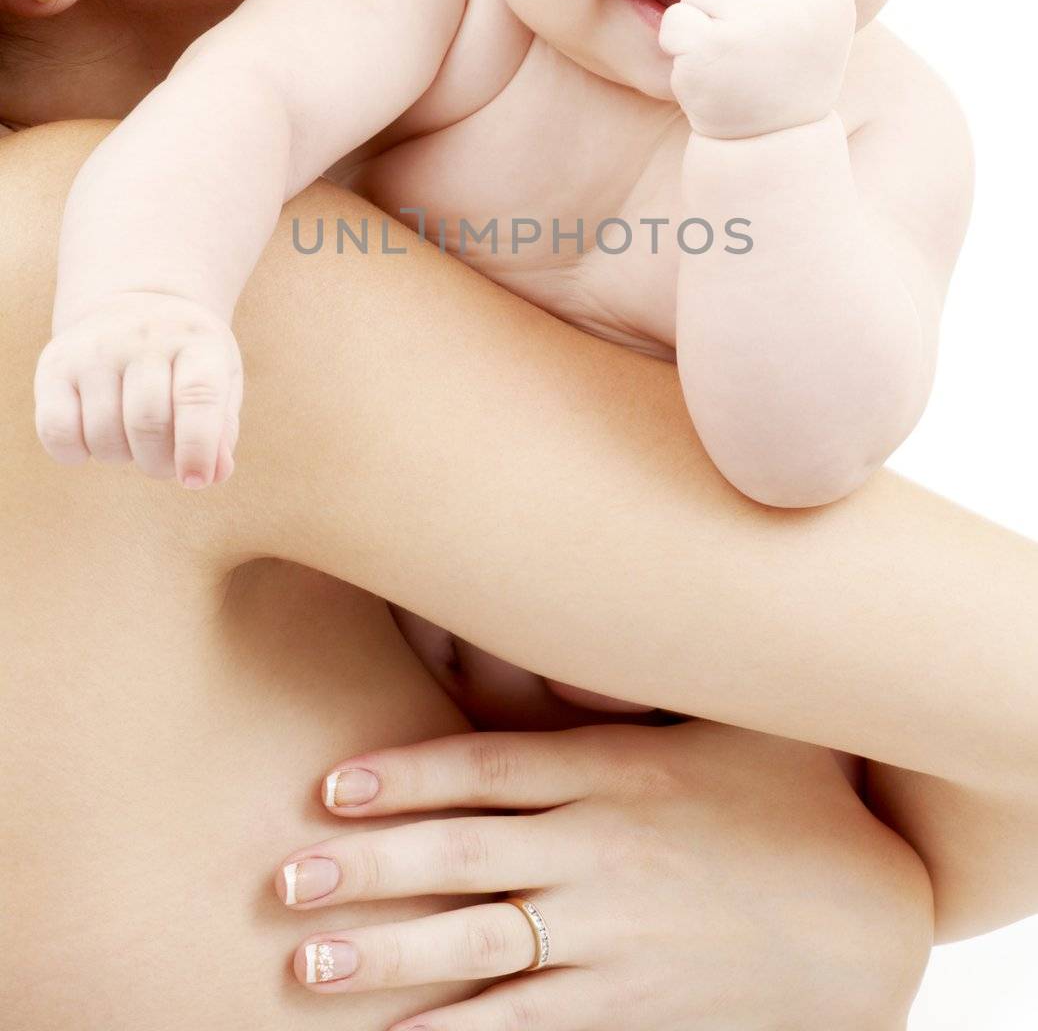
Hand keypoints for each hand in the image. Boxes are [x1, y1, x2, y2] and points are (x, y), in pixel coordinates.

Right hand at [34, 290, 241, 487]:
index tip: (195, 480)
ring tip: (132, 440)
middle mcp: (144, 337)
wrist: (134, 304)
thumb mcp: (220, 381)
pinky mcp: (55, 363)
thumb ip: (222, 430)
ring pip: (103, 433)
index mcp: (197, 341)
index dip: (198, 447)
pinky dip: (75, 453)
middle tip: (163, 462)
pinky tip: (92, 441)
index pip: (199, 396)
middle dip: (158, 463)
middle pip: (148, 423)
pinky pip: (57, 431)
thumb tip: (214, 475)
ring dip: (121, 458)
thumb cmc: (185, 359)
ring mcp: (95, 347)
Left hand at [276, 721, 932, 1029]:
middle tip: (284, 877)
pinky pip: (530, 1023)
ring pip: (479, 945)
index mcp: (618, 772)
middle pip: (463, 857)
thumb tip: (603, 595)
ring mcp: (614, 934)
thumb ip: (657, 673)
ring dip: (388, 954)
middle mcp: (603, 851)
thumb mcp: (733, 715)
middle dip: (368, 866)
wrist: (865, 919)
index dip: (404, 775)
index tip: (330, 785)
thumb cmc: (794, 799)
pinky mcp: (633, 1004)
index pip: (489, 768)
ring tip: (306, 964)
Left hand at [659, 0, 856, 138]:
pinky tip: (705, 68)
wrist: (772, 143)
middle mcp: (800, 6)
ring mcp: (754, 27)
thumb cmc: (791, 70)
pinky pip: (677, 18)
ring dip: (706, 17)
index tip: (786, 17)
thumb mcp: (821, 15)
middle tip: (754, 45)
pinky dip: (680, 43)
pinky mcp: (710, 48)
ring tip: (730, 55)